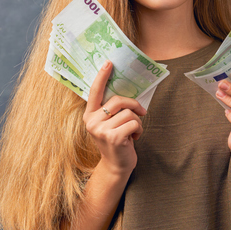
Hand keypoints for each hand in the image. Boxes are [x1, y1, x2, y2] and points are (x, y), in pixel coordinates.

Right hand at [82, 60, 146, 174]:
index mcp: (89, 115)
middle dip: (134, 105)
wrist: (116, 166)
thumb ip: (112, 110)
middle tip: (140, 112)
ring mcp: (101, 130)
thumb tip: (127, 91)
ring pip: (129, 113)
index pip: (94, 91)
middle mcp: (92, 121)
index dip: (102, 76)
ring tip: (133, 131)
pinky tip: (134, 138)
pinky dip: (139, 130)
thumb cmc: (117, 141)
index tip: (109, 63)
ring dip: (137, 121)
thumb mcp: (110, 124)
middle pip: (118, 100)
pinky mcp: (112, 137)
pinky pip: (133, 123)